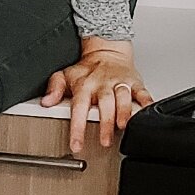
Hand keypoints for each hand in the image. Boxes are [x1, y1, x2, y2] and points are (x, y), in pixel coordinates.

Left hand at [42, 37, 152, 154]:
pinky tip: (147, 110)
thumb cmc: (87, 69)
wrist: (108, 50)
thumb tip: (46, 101)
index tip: (77, 145)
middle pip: (105, 104)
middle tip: (104, 141)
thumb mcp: (65, 75)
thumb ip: (54, 88)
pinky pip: (143, 92)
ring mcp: (120, 83)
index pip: (79, 108)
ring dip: (124, 113)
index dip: (78, 128)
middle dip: (105, 123)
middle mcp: (103, 85)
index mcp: (85, 86)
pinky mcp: (135, 82)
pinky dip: (147, 102)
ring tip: (123, 127)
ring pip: (124, 98)